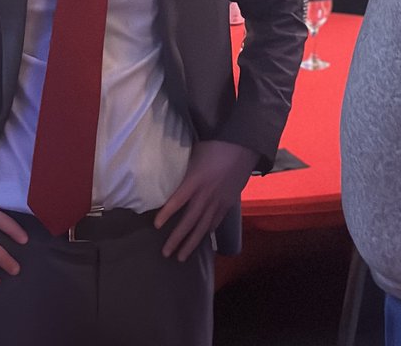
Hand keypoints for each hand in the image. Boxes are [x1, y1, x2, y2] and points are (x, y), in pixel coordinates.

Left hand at [155, 140, 258, 260]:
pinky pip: (216, 221)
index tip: (156, 226)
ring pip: (203, 227)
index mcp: (196, 180)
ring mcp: (219, 200)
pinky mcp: (229, 202)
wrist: (244, 145)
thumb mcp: (196, 153)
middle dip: (177, 238)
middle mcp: (206, 194)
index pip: (177, 200)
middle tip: (166, 253)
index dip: (166, 214)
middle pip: (190, 221)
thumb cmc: (216, 144)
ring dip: (191, 243)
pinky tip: (202, 238)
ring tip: (181, 256)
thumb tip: (173, 176)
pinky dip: (208, 231)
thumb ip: (186, 169)